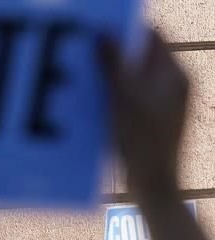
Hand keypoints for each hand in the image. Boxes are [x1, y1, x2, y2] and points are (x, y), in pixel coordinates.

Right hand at [101, 31, 187, 203]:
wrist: (153, 188)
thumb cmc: (142, 145)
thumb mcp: (123, 101)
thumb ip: (113, 65)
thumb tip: (104, 33)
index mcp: (176, 75)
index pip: (152, 36)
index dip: (126, 29)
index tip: (98, 29)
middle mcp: (174, 87)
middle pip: (141, 57)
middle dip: (114, 54)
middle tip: (86, 52)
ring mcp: (163, 104)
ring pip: (134, 78)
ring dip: (110, 77)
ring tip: (87, 79)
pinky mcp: (151, 121)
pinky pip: (130, 98)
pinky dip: (113, 96)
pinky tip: (93, 106)